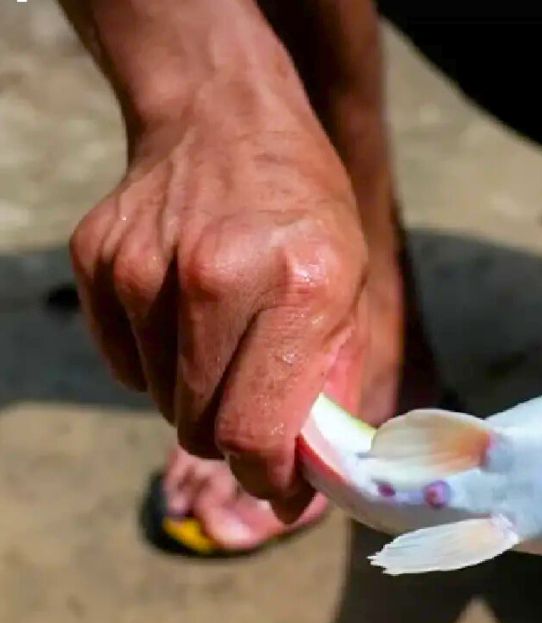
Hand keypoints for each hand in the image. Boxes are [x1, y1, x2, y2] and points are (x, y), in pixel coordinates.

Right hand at [69, 77, 367, 520]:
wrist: (224, 120)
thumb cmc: (304, 213)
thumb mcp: (350, 290)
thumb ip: (331, 386)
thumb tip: (308, 477)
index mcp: (300, 287)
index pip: (258, 433)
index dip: (269, 480)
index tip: (280, 490)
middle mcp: (217, 277)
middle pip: (203, 429)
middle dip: (237, 443)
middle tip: (261, 417)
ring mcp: (145, 269)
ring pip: (162, 405)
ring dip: (198, 400)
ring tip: (228, 342)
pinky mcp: (99, 263)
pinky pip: (126, 368)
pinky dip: (159, 366)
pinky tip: (187, 317)